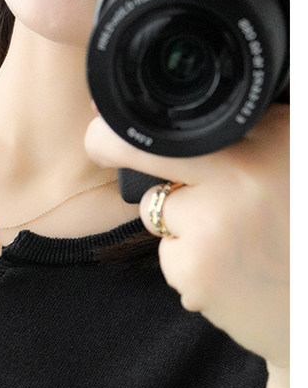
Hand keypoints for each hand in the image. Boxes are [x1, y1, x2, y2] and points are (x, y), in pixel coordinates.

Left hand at [85, 104, 288, 370]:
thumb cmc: (298, 235)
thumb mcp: (293, 165)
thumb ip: (251, 139)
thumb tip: (174, 120)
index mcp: (274, 140)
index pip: (191, 120)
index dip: (142, 118)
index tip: (108, 115)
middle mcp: (243, 175)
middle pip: (147, 150)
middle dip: (112, 142)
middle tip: (100, 141)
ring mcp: (214, 223)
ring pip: (157, 208)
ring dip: (179, 221)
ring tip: (231, 241)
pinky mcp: (194, 270)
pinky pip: (167, 252)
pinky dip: (187, 262)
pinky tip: (226, 272)